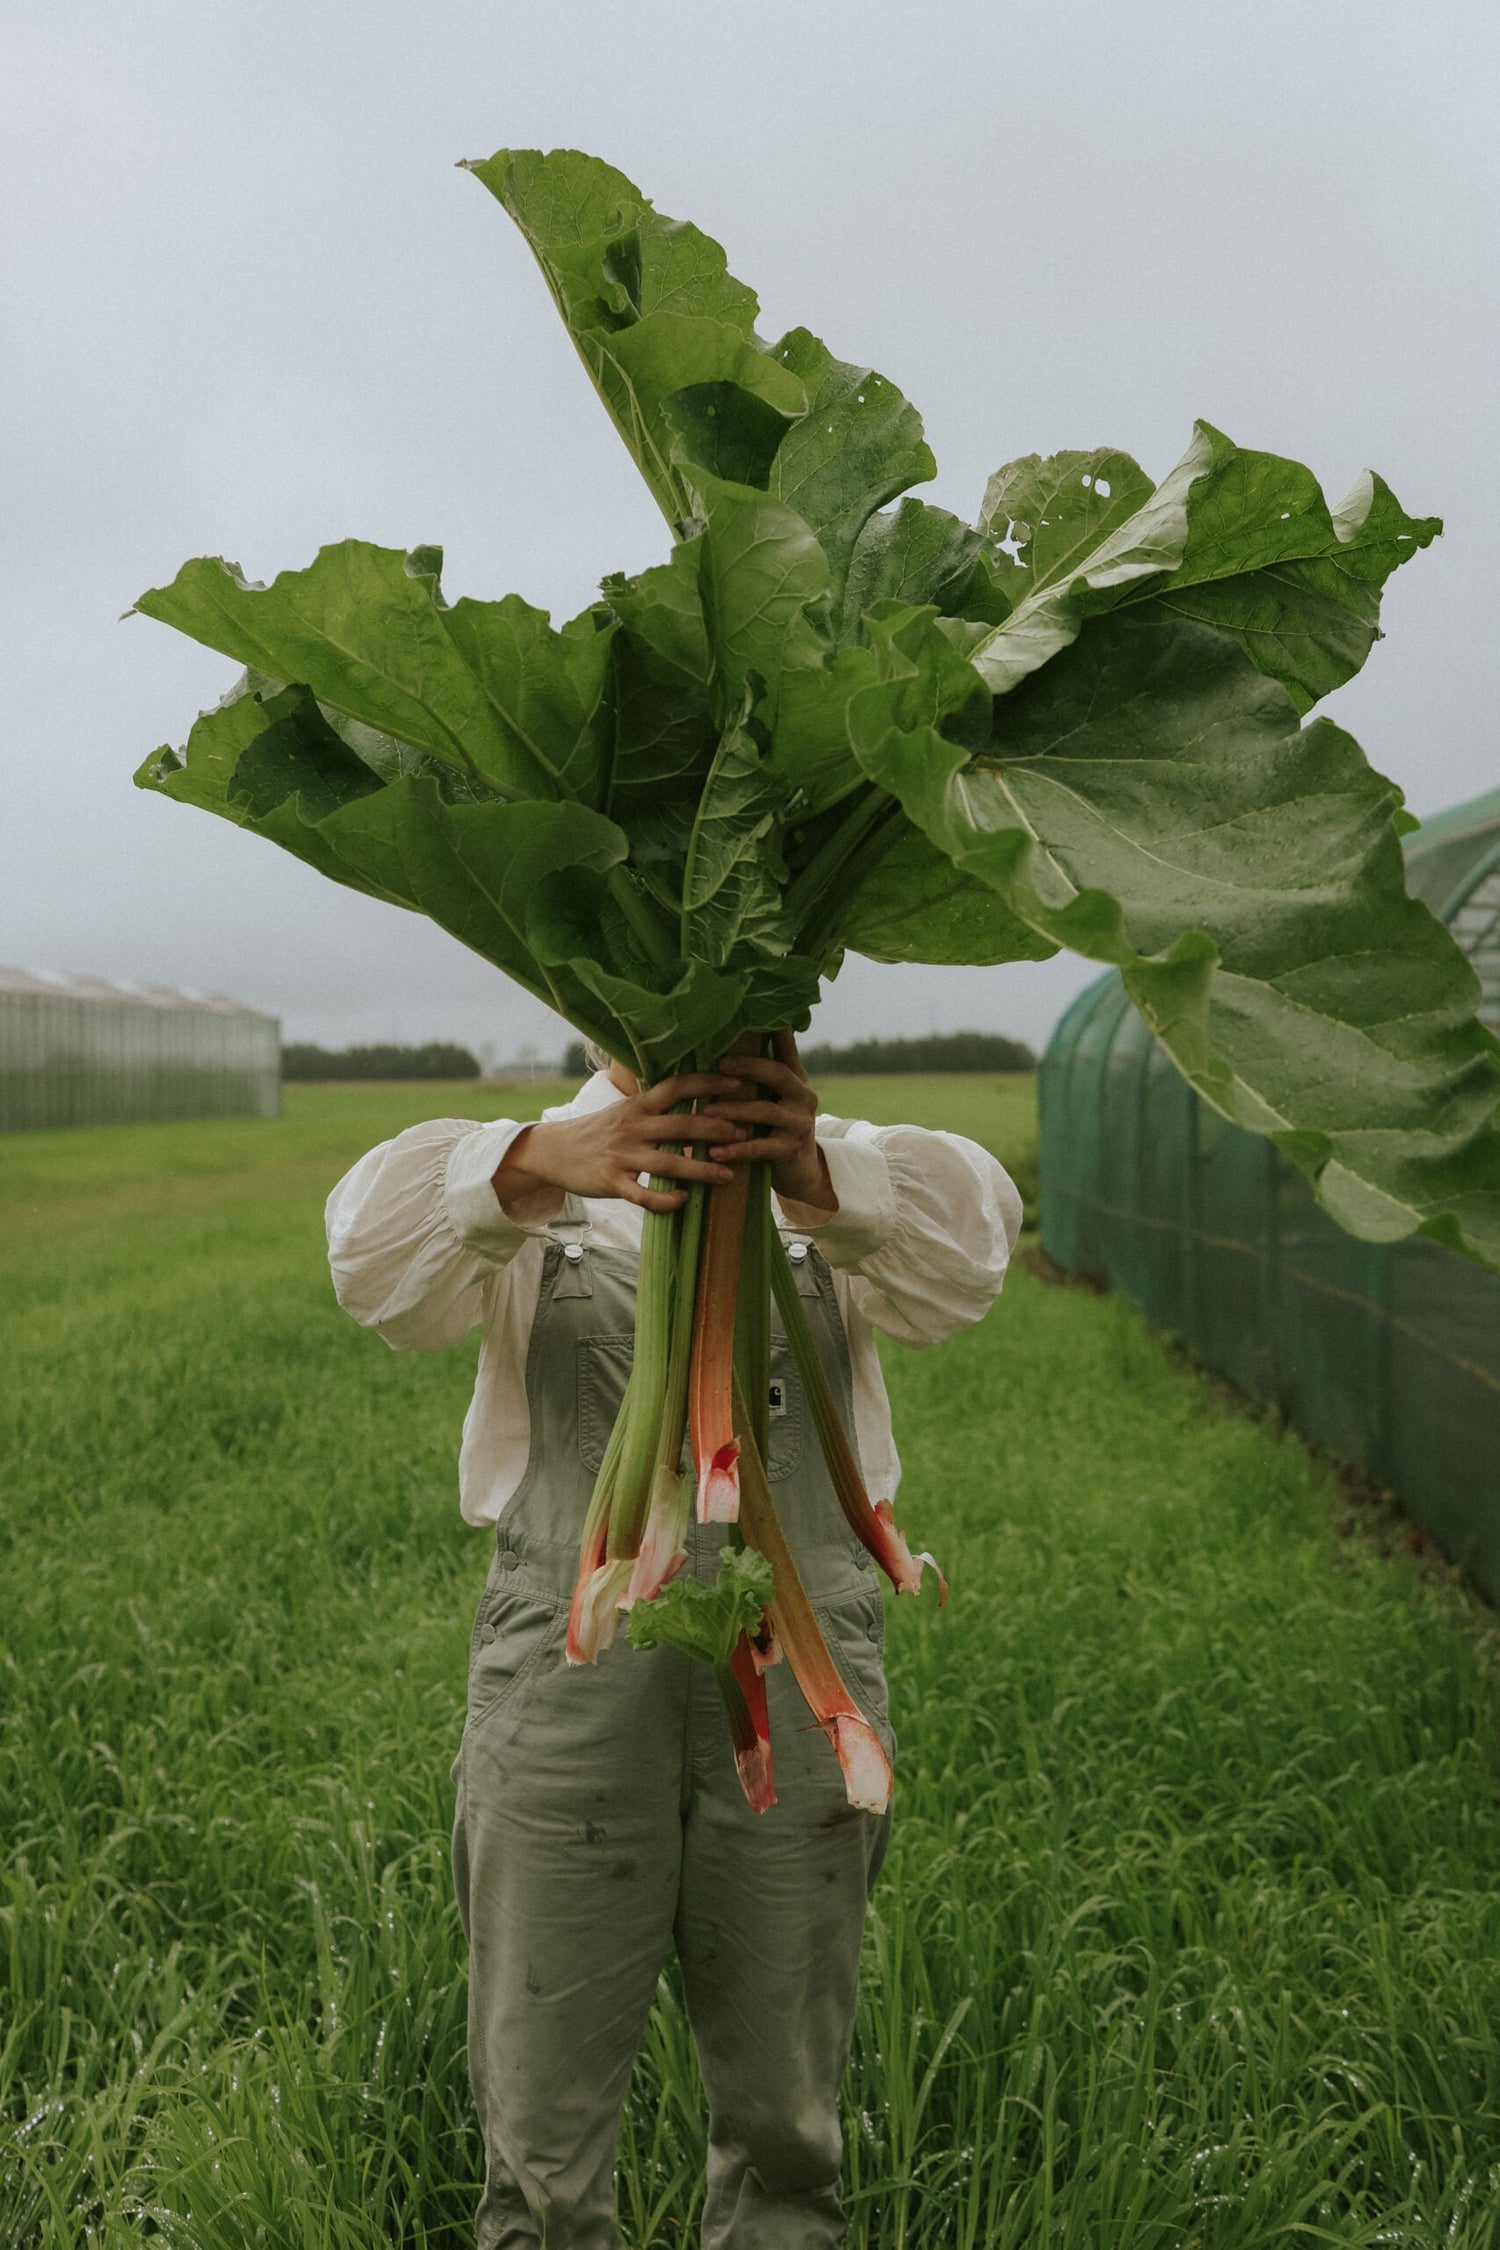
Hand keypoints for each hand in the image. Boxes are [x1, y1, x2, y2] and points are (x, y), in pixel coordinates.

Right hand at [491, 1072, 744, 1219]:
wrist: (553, 1151)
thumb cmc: (599, 1131)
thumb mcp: (626, 1110)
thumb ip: (657, 1105)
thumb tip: (699, 1096)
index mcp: (638, 1105)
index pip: (678, 1086)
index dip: (709, 1082)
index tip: (740, 1082)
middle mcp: (632, 1127)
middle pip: (680, 1125)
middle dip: (716, 1129)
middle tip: (745, 1133)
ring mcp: (622, 1155)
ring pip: (668, 1163)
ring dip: (701, 1170)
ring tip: (728, 1176)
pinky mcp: (611, 1182)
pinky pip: (642, 1195)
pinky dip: (665, 1200)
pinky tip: (684, 1200)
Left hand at [702, 1032, 837, 1219]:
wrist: (800, 1170)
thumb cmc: (773, 1127)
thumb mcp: (771, 1097)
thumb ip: (755, 1075)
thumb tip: (722, 1044)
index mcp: (795, 1078)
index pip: (785, 1047)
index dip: (773, 1029)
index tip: (752, 1014)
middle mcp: (803, 1095)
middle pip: (778, 1073)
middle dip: (748, 1066)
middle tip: (720, 1065)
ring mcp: (799, 1122)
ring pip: (766, 1110)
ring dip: (734, 1110)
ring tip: (707, 1112)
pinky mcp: (791, 1149)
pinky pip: (762, 1147)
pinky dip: (737, 1149)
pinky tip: (716, 1152)